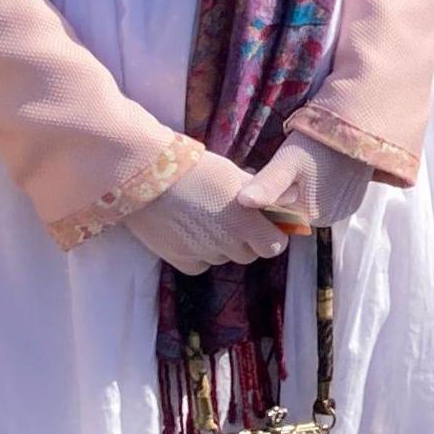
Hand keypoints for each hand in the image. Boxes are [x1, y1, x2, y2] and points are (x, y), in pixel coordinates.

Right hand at [118, 147, 291, 271]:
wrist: (145, 173)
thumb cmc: (194, 168)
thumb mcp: (233, 174)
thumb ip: (261, 193)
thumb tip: (287, 201)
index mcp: (244, 221)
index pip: (274, 246)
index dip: (271, 237)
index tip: (262, 226)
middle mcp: (225, 242)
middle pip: (248, 254)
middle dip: (245, 241)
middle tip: (229, 219)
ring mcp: (200, 253)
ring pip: (222, 259)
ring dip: (220, 246)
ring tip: (204, 219)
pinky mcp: (177, 259)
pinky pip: (199, 265)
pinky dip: (198, 255)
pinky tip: (188, 232)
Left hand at [243, 135, 378, 232]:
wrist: (355, 127)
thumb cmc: (318, 144)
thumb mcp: (287, 162)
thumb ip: (267, 185)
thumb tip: (242, 202)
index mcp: (311, 215)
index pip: (278, 214)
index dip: (268, 196)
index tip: (267, 174)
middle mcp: (329, 219)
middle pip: (294, 210)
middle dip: (285, 193)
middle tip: (285, 167)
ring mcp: (342, 210)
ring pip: (308, 203)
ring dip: (300, 189)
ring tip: (302, 165)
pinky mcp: (351, 199)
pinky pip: (324, 198)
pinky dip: (316, 187)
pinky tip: (316, 168)